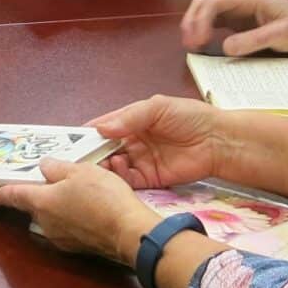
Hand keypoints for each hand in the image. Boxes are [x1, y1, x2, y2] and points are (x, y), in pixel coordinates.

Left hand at [0, 158, 159, 265]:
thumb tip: (44, 167)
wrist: (129, 231)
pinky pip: (68, 228)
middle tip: (50, 182)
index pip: (14, 196)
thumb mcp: (80, 171)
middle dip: (39, 196)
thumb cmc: (103, 197)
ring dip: (58, 207)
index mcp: (41, 202)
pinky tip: (87, 209)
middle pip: (34, 207)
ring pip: (51, 218)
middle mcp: (46, 223)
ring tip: (75, 192)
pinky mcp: (78, 247)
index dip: (4, 192)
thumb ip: (57, 168)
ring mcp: (62, 238)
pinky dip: (72, 218)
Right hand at [88, 95, 230, 189]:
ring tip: (96, 164)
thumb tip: (102, 128)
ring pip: (112, 166)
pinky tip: (117, 168)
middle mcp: (132, 141)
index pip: (103, 128)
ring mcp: (140, 160)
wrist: (218, 141)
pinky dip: (118, 177)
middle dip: (90, 154)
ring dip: (102, 166)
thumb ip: (129, 117)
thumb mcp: (157, 107)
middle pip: (104, 150)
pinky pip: (128, 180)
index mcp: (131, 122)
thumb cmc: (191, 117)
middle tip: (77, 158)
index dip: (87, 134)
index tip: (69, 140)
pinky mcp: (149, 178)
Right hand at [181, 0, 287, 54]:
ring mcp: (236, 9)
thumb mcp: (280, 35)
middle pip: (204, 3)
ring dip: (194, 25)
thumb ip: (253, 40)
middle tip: (189, 44)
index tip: (198, 41)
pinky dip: (203, 30)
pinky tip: (202, 44)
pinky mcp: (237, 20)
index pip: (214, 2)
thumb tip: (225, 48)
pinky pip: (213, 21)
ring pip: (205, 11)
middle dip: (192, 21)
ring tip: (191, 45)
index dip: (201, 20)